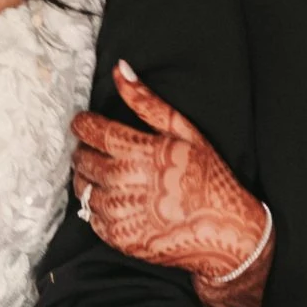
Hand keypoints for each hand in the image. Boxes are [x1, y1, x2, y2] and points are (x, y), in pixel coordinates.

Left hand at [72, 62, 268, 285]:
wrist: (224, 231)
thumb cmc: (207, 176)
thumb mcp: (185, 131)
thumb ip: (147, 102)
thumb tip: (120, 69)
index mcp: (139, 151)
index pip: (91, 131)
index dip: (82, 124)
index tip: (83, 123)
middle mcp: (125, 181)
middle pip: (82, 160)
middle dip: (84, 150)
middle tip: (96, 149)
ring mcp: (121, 212)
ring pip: (83, 188)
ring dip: (87, 178)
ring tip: (105, 174)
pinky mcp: (119, 238)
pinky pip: (92, 217)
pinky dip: (97, 206)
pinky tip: (116, 200)